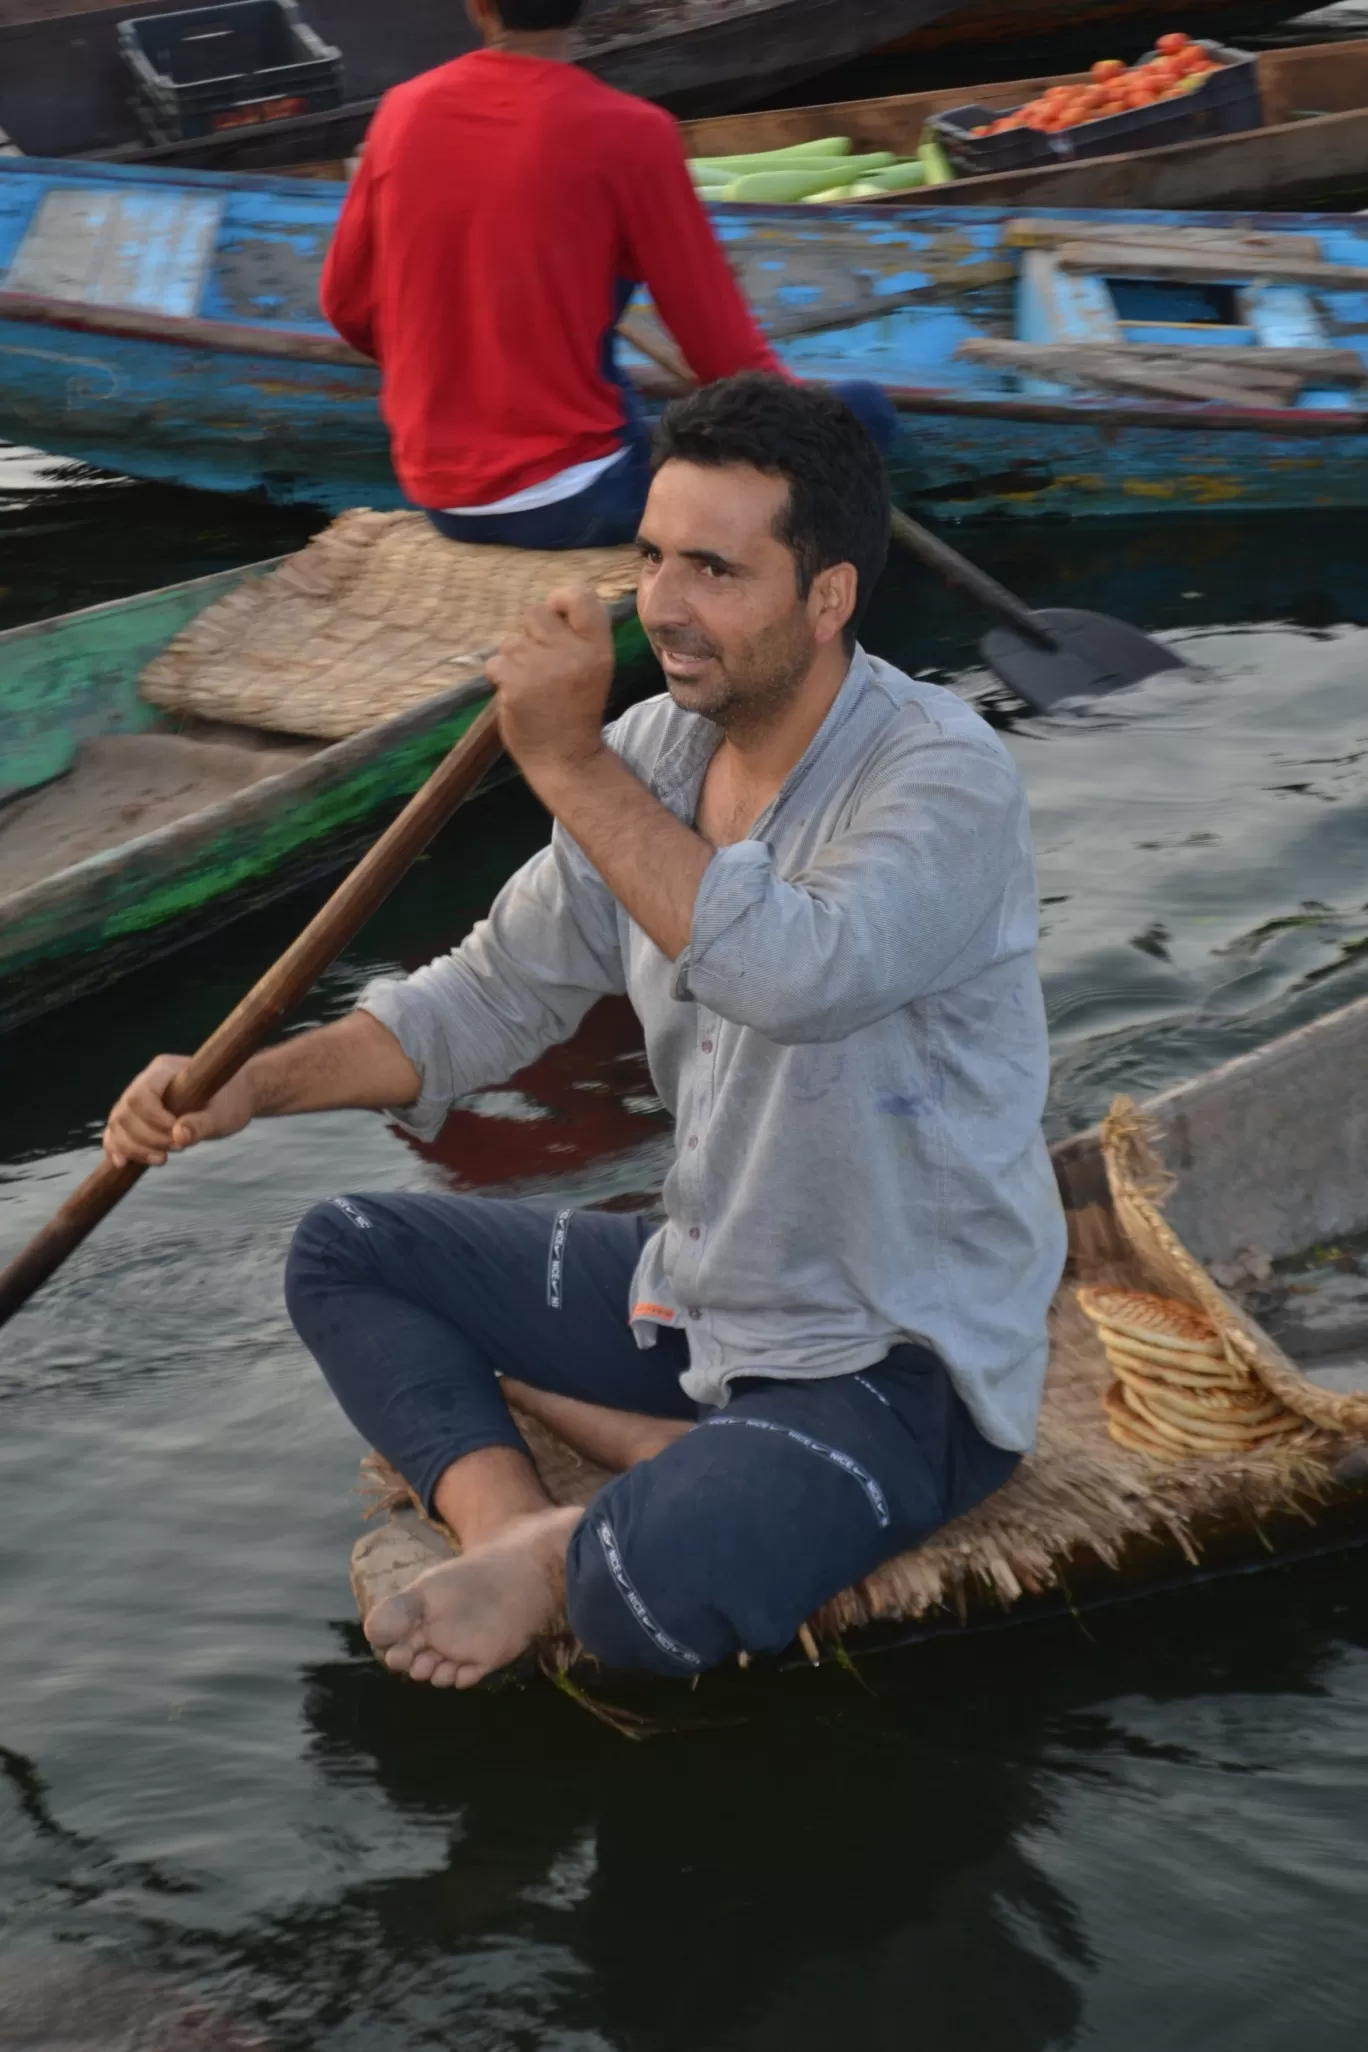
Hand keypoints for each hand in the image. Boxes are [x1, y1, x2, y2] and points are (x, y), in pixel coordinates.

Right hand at [103, 1055, 256, 1168]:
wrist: (234, 1097)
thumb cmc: (231, 1101)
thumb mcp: (223, 1114)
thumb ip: (201, 1124)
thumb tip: (179, 1136)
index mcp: (165, 1070)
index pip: (140, 1095)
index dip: (153, 1121)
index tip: (177, 1135)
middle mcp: (146, 1080)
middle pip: (124, 1112)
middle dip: (146, 1138)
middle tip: (178, 1148)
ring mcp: (138, 1097)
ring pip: (117, 1124)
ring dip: (134, 1147)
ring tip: (163, 1159)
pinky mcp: (138, 1116)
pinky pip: (116, 1131)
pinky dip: (117, 1147)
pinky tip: (122, 1163)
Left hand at [486, 586, 613, 782]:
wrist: (566, 759)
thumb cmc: (576, 711)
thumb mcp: (594, 669)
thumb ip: (578, 636)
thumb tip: (550, 602)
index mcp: (597, 648)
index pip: (579, 595)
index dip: (560, 599)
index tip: (556, 616)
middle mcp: (572, 653)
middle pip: (535, 612)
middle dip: (530, 634)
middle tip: (540, 664)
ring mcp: (542, 669)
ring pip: (511, 640)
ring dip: (514, 659)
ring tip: (531, 685)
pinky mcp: (516, 685)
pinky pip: (495, 663)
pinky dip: (500, 678)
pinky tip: (518, 696)